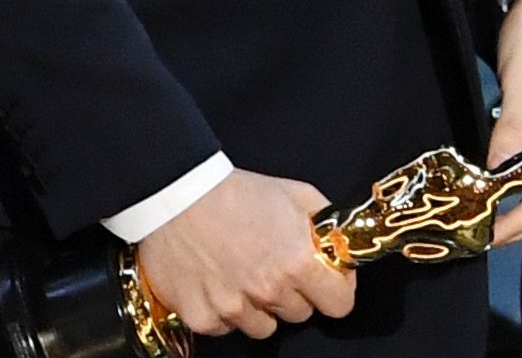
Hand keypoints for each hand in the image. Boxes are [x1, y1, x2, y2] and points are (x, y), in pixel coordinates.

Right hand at [132, 168, 351, 340]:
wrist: (179, 198)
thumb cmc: (238, 193)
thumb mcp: (298, 195)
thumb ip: (328, 225)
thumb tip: (342, 245)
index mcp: (298, 262)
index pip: (339, 305)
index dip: (336, 291)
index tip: (326, 281)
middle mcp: (267, 291)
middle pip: (300, 314)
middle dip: (295, 295)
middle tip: (277, 269)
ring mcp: (232, 308)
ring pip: (263, 327)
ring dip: (260, 308)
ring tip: (245, 276)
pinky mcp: (202, 318)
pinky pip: (226, 329)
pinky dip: (226, 312)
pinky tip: (219, 283)